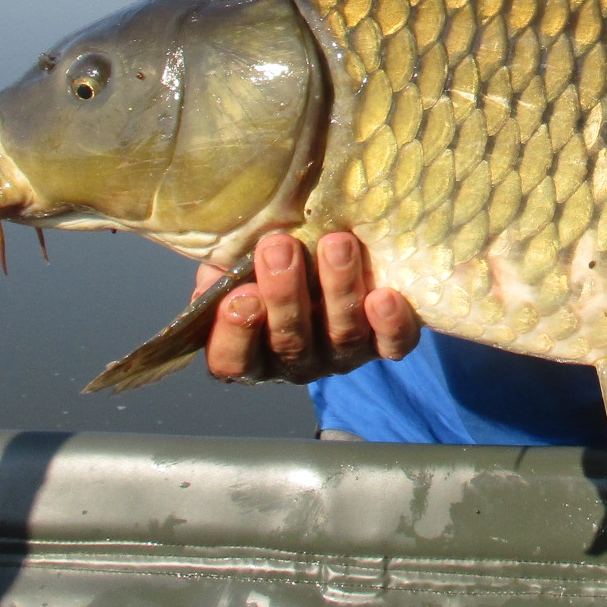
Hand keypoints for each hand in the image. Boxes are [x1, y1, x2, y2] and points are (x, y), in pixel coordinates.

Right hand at [200, 230, 421, 383]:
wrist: (332, 257)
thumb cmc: (275, 263)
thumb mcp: (238, 264)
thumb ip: (222, 270)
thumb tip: (214, 274)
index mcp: (253, 350)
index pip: (233, 361)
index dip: (235, 334)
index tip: (240, 295)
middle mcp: (297, 361)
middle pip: (290, 341)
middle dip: (284, 293)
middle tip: (280, 248)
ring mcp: (343, 354)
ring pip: (342, 335)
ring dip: (337, 289)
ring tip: (336, 245)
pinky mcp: (384, 342)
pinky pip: (392, 343)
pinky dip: (390, 323)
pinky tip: (383, 296)